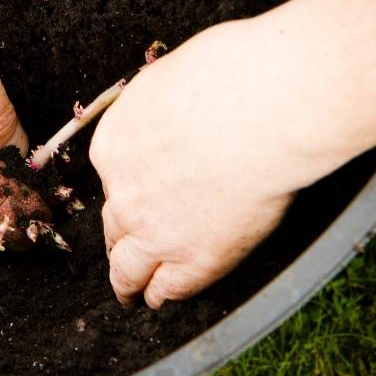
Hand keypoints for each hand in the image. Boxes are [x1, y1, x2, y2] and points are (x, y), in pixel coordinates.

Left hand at [90, 20, 353, 308]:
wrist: (262, 106)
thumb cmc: (227, 75)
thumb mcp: (169, 79)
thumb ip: (158, 107)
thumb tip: (168, 107)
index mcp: (113, 146)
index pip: (113, 179)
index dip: (127, 190)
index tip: (137, 196)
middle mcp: (124, 194)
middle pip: (114, 225)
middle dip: (119, 238)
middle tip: (122, 251)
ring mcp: (155, 231)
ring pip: (127, 268)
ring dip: (126, 284)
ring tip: (130, 295)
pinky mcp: (195, 259)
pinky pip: (167, 287)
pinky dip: (160, 296)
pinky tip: (159, 300)